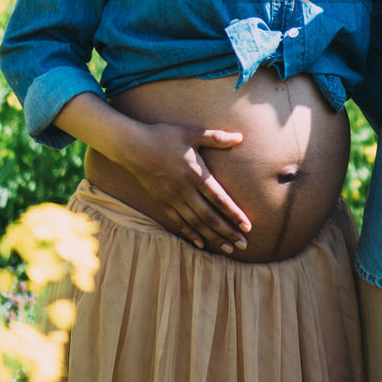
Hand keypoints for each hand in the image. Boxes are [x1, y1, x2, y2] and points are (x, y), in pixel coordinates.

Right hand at [128, 121, 250, 252]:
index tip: (248, 226)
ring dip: (213, 237)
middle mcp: (185, 190)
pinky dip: (191, 234)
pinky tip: (201, 243)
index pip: (219, 199)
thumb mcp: (191, 133)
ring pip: (196, 223)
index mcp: (195, 173)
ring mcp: (172, 198)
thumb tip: (240, 137)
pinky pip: (178, 222)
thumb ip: (216, 138)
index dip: (234, 214)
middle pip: (210, 217)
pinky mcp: (162, 202)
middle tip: (243, 245)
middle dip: (228, 232)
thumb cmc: (164, 136)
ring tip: (228, 248)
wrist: (133, 146)